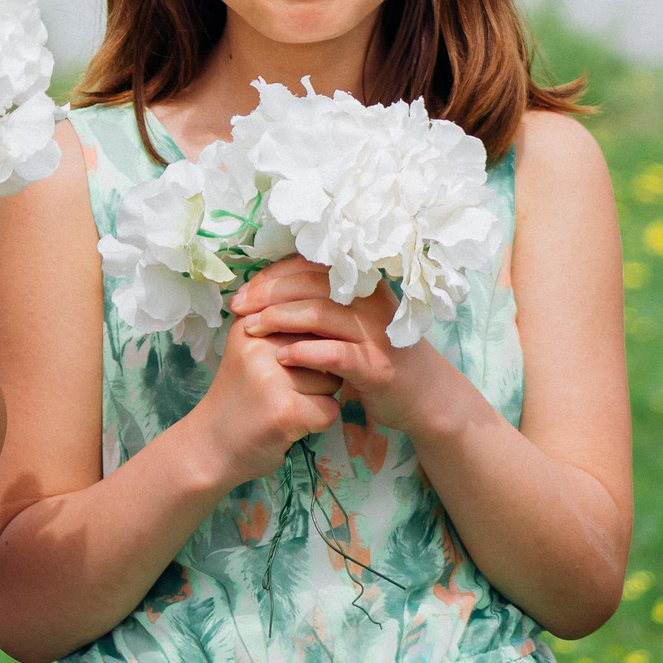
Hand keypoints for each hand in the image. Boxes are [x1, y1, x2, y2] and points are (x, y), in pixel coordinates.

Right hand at [185, 304, 341, 489]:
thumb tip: (331, 308)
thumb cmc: (240, 395)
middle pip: (327, 343)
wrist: (211, 446)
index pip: (308, 296)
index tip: (316, 342)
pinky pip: (330, 409)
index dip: (323, 318)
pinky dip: (319, 421)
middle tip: (291, 386)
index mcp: (250, 323)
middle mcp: (259, 345)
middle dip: (321, 366)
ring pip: (334, 378)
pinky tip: (293, 424)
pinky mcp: (284, 411)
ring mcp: (271, 378)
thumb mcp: (249, 347)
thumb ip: (280, 322)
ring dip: (320, 395)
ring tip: (288, 404)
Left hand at [230, 255, 455, 435]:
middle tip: (237, 307)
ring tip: (251, 329)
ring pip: (320, 314)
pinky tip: (282, 357)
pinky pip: (336, 353)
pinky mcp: (377, 366)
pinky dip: (306, 352)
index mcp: (362, 286)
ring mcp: (376, 334)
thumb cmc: (378, 355)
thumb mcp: (354, 321)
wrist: (424, 396)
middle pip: (310, 285)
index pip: (309, 266)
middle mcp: (371, 302)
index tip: (243, 291)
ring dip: (279, 319)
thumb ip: (322, 303)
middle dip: (267, 294)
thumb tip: (269, 289)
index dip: (271, 275)